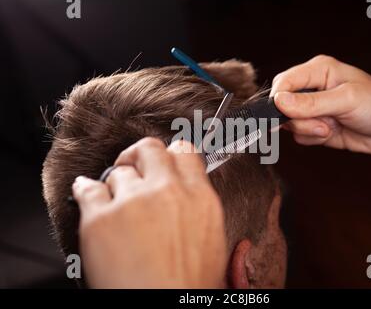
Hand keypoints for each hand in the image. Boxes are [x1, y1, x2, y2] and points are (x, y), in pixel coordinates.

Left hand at [72, 138, 226, 287]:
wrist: (161, 308)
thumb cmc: (187, 287)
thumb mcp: (214, 247)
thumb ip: (203, 214)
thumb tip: (208, 212)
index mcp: (200, 199)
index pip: (184, 152)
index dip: (170, 155)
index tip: (162, 162)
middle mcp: (168, 192)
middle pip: (148, 150)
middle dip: (139, 156)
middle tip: (133, 167)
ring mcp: (133, 202)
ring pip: (118, 172)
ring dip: (115, 184)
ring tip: (114, 201)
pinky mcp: (100, 218)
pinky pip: (87, 188)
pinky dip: (84, 189)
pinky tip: (84, 191)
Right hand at [271, 55, 370, 154]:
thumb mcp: (346, 100)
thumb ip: (311, 102)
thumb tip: (280, 101)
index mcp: (319, 70)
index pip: (284, 81)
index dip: (279, 99)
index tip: (286, 113)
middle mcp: (312, 87)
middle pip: (282, 104)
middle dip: (298, 118)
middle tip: (321, 122)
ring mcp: (312, 108)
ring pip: (290, 123)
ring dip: (309, 130)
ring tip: (331, 127)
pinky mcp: (314, 126)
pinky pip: (299, 136)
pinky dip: (313, 138)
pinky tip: (331, 133)